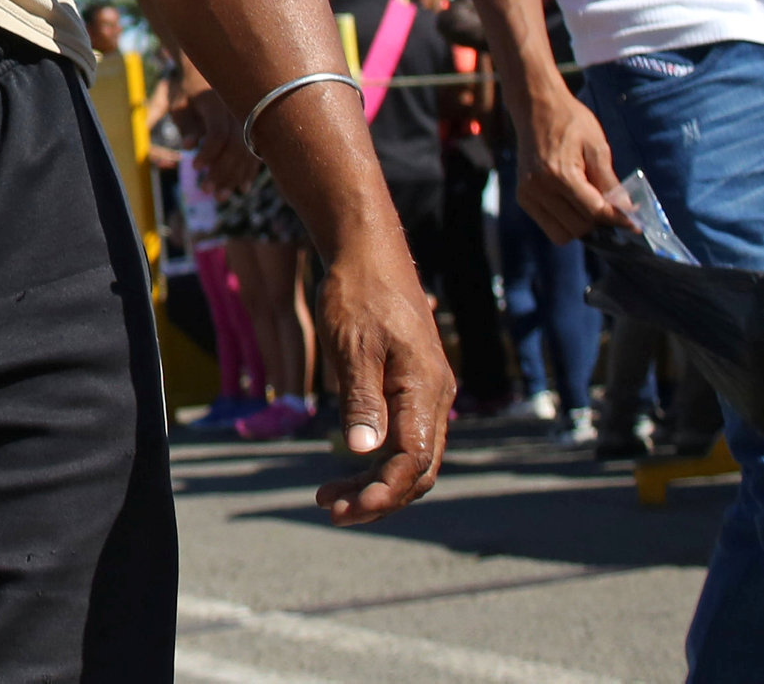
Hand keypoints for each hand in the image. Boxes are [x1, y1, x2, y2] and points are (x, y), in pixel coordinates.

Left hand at [302, 236, 452, 523]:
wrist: (368, 252)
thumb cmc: (358, 293)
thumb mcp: (352, 345)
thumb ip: (361, 399)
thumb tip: (364, 453)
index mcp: (425, 388)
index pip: (413, 461)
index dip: (383, 493)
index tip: (345, 510)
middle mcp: (435, 396)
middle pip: (417, 469)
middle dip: (377, 498)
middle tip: (330, 511)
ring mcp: (427, 394)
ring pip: (412, 458)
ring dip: (375, 484)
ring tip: (328, 497)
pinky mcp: (413, 389)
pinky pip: (405, 438)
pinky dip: (378, 461)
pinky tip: (348, 466)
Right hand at [513, 85, 631, 244]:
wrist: (536, 107)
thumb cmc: (570, 121)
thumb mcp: (597, 146)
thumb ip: (610, 182)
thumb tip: (627, 210)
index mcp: (559, 173)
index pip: (595, 211)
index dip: (618, 219)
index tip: (635, 224)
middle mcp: (539, 187)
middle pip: (580, 227)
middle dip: (599, 221)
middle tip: (611, 207)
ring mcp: (527, 194)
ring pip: (563, 234)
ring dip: (581, 226)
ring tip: (590, 203)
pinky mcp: (523, 197)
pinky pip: (550, 226)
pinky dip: (566, 222)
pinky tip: (573, 203)